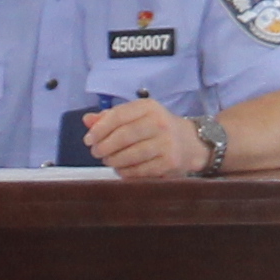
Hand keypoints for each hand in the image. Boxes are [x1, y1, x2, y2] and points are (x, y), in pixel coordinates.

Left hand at [80, 96, 205, 180]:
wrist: (191, 144)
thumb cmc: (157, 129)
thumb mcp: (137, 117)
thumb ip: (111, 118)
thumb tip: (87, 120)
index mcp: (149, 107)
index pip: (118, 115)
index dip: (100, 129)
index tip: (88, 139)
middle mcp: (159, 122)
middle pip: (123, 136)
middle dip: (104, 146)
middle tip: (96, 152)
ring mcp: (166, 143)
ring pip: (130, 155)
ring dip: (113, 160)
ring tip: (108, 160)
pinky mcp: (169, 162)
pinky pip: (140, 170)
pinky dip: (126, 171)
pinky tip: (121, 169)